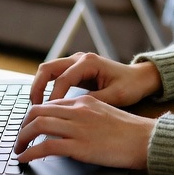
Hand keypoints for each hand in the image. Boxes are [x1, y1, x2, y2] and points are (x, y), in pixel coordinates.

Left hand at [15, 94, 155, 169]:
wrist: (144, 139)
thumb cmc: (129, 130)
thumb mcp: (106, 112)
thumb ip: (86, 114)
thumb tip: (69, 124)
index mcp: (85, 100)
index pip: (51, 103)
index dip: (36, 115)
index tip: (30, 126)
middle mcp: (78, 110)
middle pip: (39, 110)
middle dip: (24, 124)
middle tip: (19, 137)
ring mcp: (78, 127)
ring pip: (38, 125)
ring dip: (22, 138)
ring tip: (18, 149)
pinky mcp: (79, 146)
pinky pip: (46, 147)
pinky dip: (30, 153)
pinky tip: (25, 158)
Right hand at [29, 51, 161, 105]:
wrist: (140, 78)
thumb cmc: (130, 86)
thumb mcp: (115, 96)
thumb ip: (94, 101)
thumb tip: (73, 113)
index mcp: (89, 63)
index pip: (63, 79)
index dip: (53, 98)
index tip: (48, 115)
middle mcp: (80, 59)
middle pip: (48, 69)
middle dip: (37, 88)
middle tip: (33, 109)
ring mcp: (76, 62)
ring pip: (48, 70)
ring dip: (40, 87)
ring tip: (36, 108)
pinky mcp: (76, 70)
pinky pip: (55, 76)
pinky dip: (47, 87)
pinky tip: (46, 104)